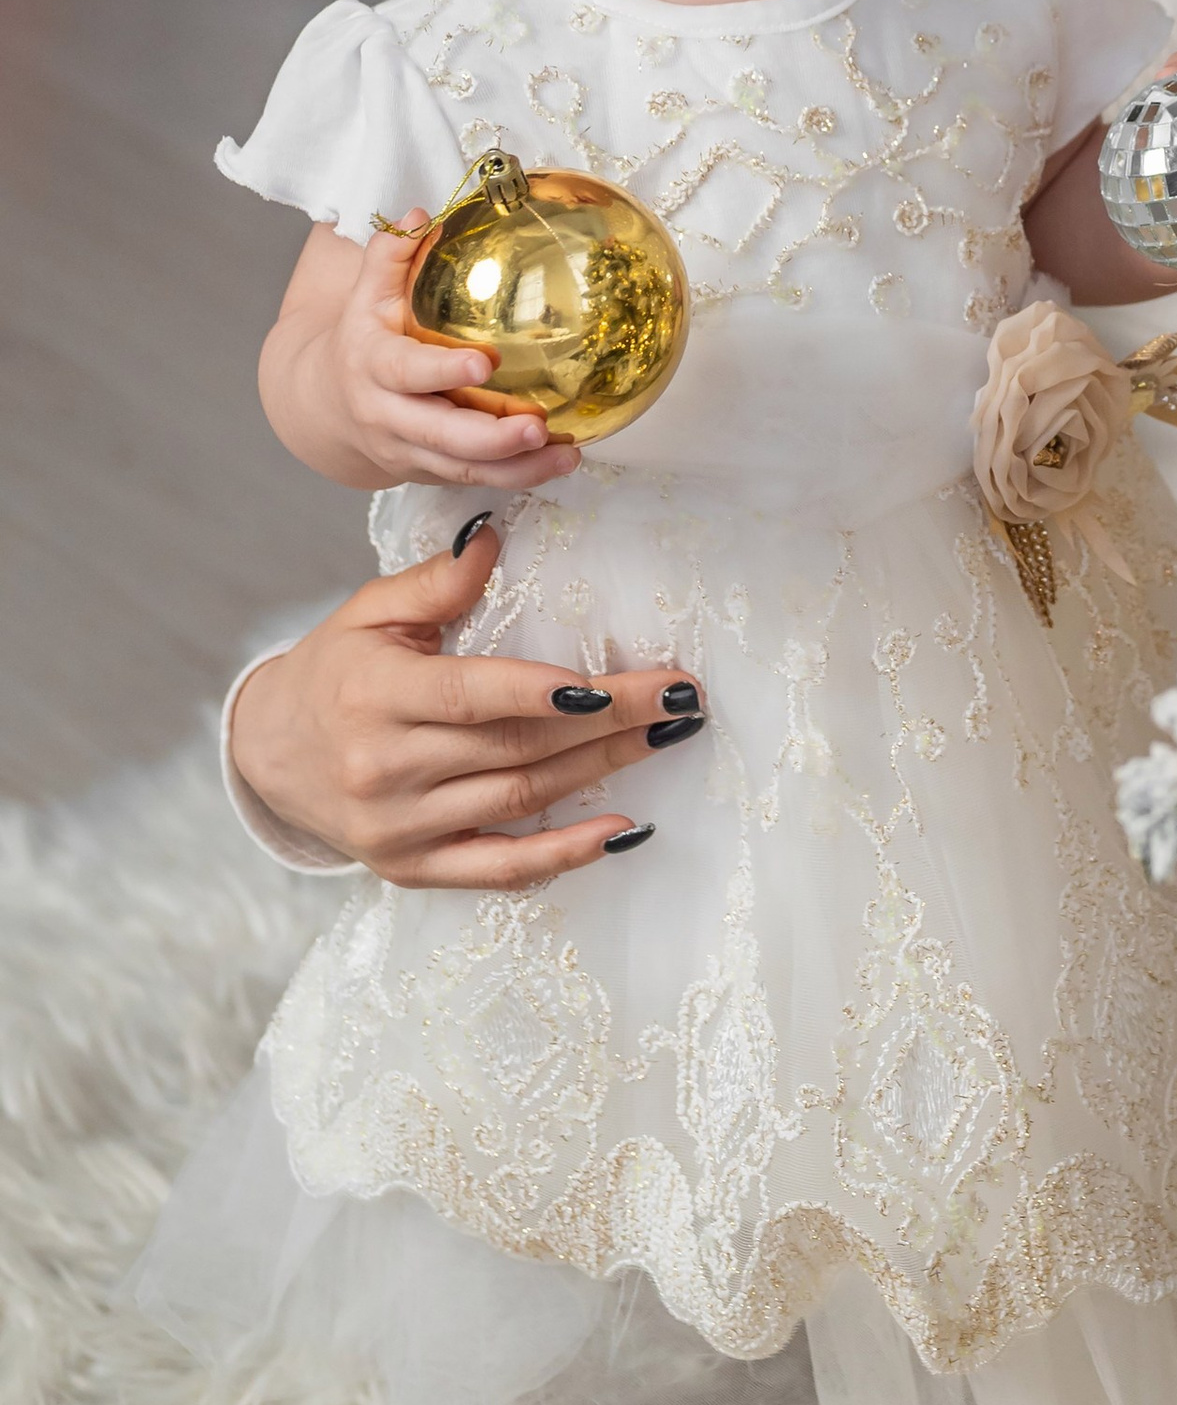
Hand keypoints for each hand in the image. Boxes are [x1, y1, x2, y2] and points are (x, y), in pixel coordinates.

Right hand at [227, 522, 703, 886]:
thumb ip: (436, 582)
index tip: (610, 684)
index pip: (474, 696)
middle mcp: (386, 768)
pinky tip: (622, 831)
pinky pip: (498, 869)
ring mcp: (400, 827)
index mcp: (377, 697)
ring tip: (666, 736)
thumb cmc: (335, 672)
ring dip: (603, 770)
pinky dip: (562, 856)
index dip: (543, 693)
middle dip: (608, 721)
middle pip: (516, 747)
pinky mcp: (412, 868)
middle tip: (678, 698)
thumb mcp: (370, 613)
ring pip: (519, 799)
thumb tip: (494, 536)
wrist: (270, 756)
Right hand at [261, 215, 582, 493]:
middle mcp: (389, 417)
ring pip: (463, 469)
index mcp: (374, 367)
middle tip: (537, 427)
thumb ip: (389, 254)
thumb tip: (424, 215)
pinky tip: (562, 459)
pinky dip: (519, 476)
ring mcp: (410, 451)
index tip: (483, 365)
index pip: (406, 372)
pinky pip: (475, 479)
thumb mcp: (363, 294)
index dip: (441, 372)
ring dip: (517, 469)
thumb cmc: (360, 338)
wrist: (323, 405)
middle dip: (490, 439)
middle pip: (439, 437)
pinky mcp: (430, 471)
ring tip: (567, 454)